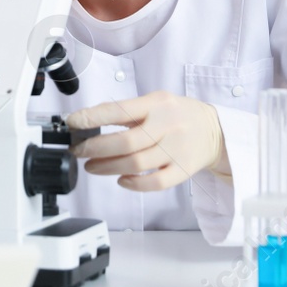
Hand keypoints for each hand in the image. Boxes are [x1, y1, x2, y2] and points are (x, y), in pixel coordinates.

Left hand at [67, 91, 226, 190]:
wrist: (214, 130)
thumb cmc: (177, 114)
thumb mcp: (155, 101)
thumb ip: (128, 111)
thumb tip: (90, 122)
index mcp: (157, 104)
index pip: (119, 110)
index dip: (92, 118)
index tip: (73, 123)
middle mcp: (168, 125)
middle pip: (125, 142)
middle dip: (95, 149)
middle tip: (78, 151)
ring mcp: (177, 149)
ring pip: (136, 164)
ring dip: (107, 168)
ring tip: (92, 166)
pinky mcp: (184, 170)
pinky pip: (156, 182)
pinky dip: (135, 184)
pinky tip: (121, 180)